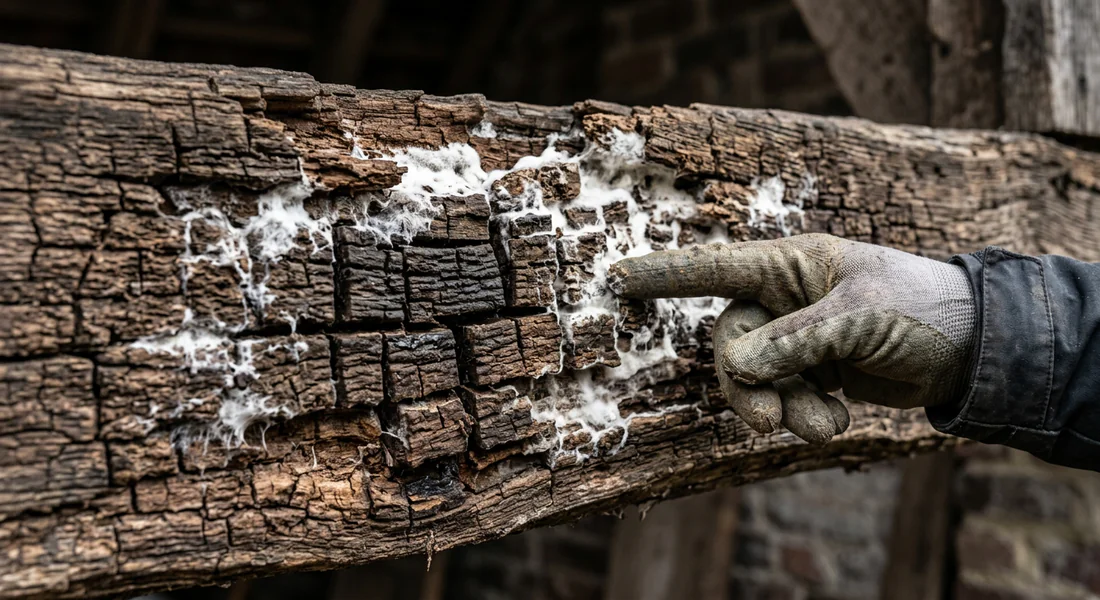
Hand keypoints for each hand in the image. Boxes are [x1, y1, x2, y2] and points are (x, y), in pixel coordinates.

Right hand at [608, 234, 977, 443]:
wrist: (972, 350)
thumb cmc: (922, 308)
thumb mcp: (860, 317)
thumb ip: (794, 339)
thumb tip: (734, 363)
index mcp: (790, 265)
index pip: (713, 268)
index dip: (664, 275)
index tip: (617, 278)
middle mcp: (784, 299)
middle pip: (730, 343)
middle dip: (747, 386)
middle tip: (770, 421)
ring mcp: (796, 338)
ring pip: (756, 380)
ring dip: (785, 408)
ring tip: (825, 424)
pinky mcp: (811, 371)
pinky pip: (783, 398)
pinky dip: (804, 416)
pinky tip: (837, 420)